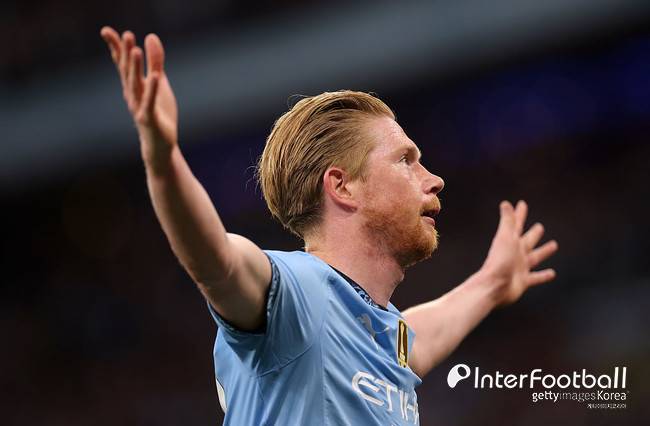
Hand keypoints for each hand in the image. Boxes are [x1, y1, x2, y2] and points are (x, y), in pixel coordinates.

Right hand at [100, 26, 177, 168]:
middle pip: (127, 71)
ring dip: (135, 68)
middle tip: (126, 34)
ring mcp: (138, 107)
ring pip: (135, 85)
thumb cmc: (158, 114)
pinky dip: (151, 89)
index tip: (106, 31)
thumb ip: (155, 62)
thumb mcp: (159, 84)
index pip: (122, 64)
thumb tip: (151, 36)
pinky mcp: (149, 118)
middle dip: (126, 53)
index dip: (116, 48)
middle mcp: (131, 95)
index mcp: (132, 86)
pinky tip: (154, 77)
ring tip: (135, 50)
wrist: (160, 145)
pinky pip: (149, 102)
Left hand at [481, 200, 558, 305]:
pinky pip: (536, 277)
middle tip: (539, 227)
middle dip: (533, 234)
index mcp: (510, 242)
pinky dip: (543, 276)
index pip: (516, 224)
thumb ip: (507, 221)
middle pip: (527, 241)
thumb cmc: (499, 261)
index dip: (519, 214)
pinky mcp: (523, 281)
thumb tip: (505, 203)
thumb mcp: (505, 238)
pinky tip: (552, 273)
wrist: (493, 286)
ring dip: (543, 252)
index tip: (522, 203)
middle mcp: (515, 254)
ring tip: (553, 245)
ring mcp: (519, 268)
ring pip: (535, 257)